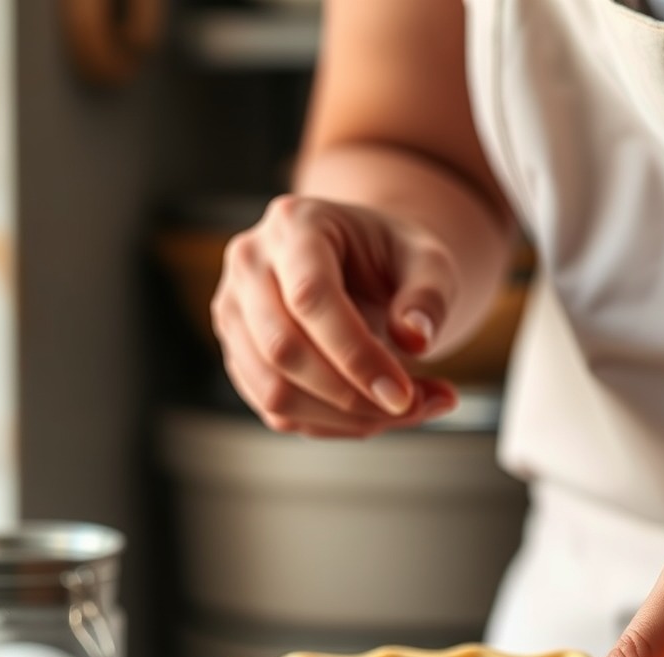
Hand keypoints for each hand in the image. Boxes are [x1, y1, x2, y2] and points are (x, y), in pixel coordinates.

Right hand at [210, 194, 459, 437]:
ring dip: (343, 418)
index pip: (311, 297)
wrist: (359, 264)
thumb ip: (428, 296)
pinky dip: (332, 425)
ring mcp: (234, 314)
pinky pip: (278, 411)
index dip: (356, 355)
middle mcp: (250, 265)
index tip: (403, 395)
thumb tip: (415, 340)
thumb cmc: (392, 259)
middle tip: (411, 407)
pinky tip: (375, 414)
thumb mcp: (429, 262)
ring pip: (273, 391)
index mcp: (296, 225)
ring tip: (404, 411)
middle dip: (350, 395)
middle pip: (282, 348)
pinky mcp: (239, 357)